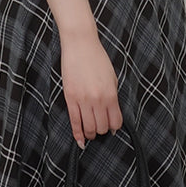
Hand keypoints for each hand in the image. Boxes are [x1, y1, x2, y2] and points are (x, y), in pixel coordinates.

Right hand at [60, 32, 122, 146]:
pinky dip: (77, 134)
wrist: (80, 45)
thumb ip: (113, 97)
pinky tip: (80, 141)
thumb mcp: (112, 78)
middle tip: (100, 128)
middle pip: (101, 127)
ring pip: (88, 127)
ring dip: (91, 134)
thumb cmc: (97, 59)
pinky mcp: (70, 98)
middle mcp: (97, 100)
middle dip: (102, 130)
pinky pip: (74, 121)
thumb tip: (112, 114)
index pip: (115, 122)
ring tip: (91, 133)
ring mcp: (83, 100)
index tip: (112, 126)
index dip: (114, 127)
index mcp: (111, 95)